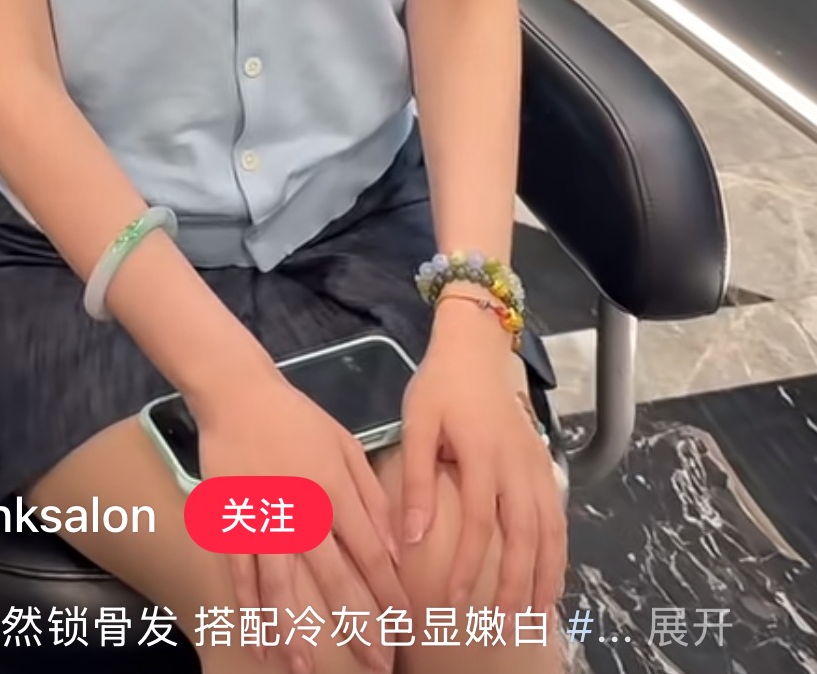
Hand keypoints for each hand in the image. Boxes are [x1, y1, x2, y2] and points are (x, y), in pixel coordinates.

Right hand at [196, 369, 405, 673]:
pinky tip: (258, 641)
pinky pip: (241, 576)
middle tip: (378, 664)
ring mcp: (263, 521)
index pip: (371, 554)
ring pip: (282, 588)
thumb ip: (370, 493)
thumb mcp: (345, 443)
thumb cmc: (296, 418)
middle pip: (334, 580)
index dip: (390, 594)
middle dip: (359, 626)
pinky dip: (249, 611)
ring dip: (295, 632)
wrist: (238, 394)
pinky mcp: (231, 523)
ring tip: (305, 670)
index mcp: (335, 491)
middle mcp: (302, 513)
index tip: (407, 627)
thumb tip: (395, 545)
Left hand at [400, 303, 566, 624]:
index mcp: (482, 453)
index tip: (456, 601)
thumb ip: (417, 479)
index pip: (479, 522)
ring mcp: (537, 464)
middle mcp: (517, 464)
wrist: (477, 348)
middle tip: (504, 623)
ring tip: (536, 613)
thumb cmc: (441, 386)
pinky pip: (558, 514)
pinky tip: (552, 574)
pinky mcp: (545, 463)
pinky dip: (559, 549)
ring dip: (545, 572)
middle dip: (516, 582)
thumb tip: (411, 538)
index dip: (470, 565)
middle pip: (524, 533)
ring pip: (550, 528)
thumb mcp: (418, 422)